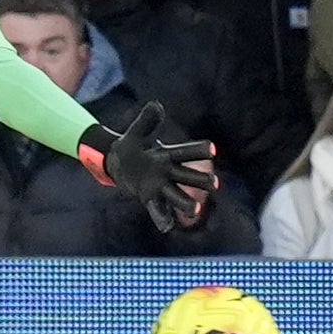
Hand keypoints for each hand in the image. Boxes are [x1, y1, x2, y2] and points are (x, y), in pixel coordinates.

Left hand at [80, 105, 217, 224]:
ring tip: (196, 210)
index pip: (185, 152)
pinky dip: (163, 218)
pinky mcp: (149, 198)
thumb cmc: (132, 147)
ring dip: (186, 202)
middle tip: (214, 184)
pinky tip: (167, 227)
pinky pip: (158, 209)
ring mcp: (160, 187)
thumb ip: (146, 121)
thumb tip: (156, 105)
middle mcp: (168, 172)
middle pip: (187, 176)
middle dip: (199, 180)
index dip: (198, 150)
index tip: (212, 149)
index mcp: (167, 155)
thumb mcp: (135, 133)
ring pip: (176, 195)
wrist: (118, 163)